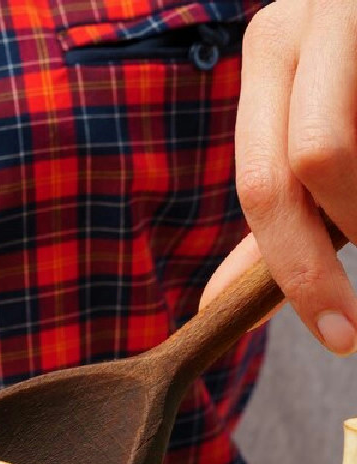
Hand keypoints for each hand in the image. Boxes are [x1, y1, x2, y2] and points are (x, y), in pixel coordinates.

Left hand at [201, 0, 356, 352]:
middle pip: (313, 164)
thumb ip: (278, 211)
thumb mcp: (317, 122)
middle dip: (344, 240)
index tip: (341, 336)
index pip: (263, 184)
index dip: (298, 270)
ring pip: (350, 151)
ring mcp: (354, 8)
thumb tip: (215, 305)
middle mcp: (303, 21)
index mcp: (269, 52)